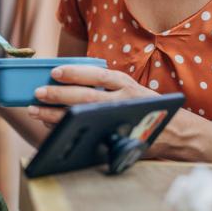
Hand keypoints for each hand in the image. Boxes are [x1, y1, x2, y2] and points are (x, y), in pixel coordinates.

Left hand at [27, 65, 157, 127]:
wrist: (174, 132)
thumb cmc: (142, 107)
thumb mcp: (129, 90)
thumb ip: (105, 87)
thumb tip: (64, 80)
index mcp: (125, 84)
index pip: (98, 75)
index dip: (76, 73)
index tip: (55, 72)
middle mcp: (124, 100)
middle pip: (87, 96)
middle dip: (60, 95)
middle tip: (38, 93)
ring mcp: (121, 120)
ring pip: (86, 115)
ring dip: (57, 114)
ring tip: (37, 111)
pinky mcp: (119, 138)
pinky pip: (89, 133)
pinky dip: (70, 129)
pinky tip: (52, 127)